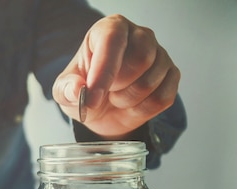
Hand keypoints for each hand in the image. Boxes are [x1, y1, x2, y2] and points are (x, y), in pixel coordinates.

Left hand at [53, 14, 180, 138]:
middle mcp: (139, 35)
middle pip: (140, 59)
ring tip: (115, 97)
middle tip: (104, 92)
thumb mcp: (64, 92)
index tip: (92, 97)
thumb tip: (77, 88)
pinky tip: (131, 104)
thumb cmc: (85, 91)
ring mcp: (159, 55)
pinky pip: (162, 98)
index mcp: (110, 29)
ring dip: (127, 100)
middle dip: (117, 86)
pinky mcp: (171, 75)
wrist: (102, 111)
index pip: (113, 40)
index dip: (104, 71)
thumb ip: (66, 89)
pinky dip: (142, 110)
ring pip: (150, 82)